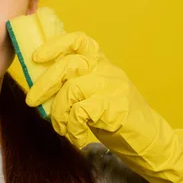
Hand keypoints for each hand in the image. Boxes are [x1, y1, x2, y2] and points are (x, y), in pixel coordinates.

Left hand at [25, 31, 148, 148]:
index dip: (55, 45)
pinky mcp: (117, 107)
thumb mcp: (92, 93)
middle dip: (44, 84)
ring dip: (58, 112)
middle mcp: (107, 70)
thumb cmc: (114, 118)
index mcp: (100, 63)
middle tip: (31, 101)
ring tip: (61, 127)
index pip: (79, 40)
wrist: (151, 142)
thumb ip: (71, 83)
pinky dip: (72, 127)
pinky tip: (76, 137)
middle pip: (69, 64)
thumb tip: (37, 85)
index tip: (36, 57)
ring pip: (71, 89)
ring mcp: (114, 87)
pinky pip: (81, 112)